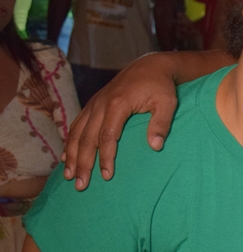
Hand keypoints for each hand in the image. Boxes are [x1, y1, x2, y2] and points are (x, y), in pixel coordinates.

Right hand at [62, 54, 179, 189]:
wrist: (150, 66)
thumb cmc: (161, 86)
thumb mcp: (168, 103)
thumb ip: (161, 124)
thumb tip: (155, 147)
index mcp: (118, 104)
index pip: (107, 136)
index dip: (106, 157)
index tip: (107, 176)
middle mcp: (101, 104)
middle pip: (87, 138)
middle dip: (83, 163)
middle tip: (80, 185)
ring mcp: (94, 104)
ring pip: (77, 133)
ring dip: (72, 155)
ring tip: (68, 176)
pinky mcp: (93, 105)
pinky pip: (77, 125)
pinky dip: (70, 142)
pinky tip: (66, 157)